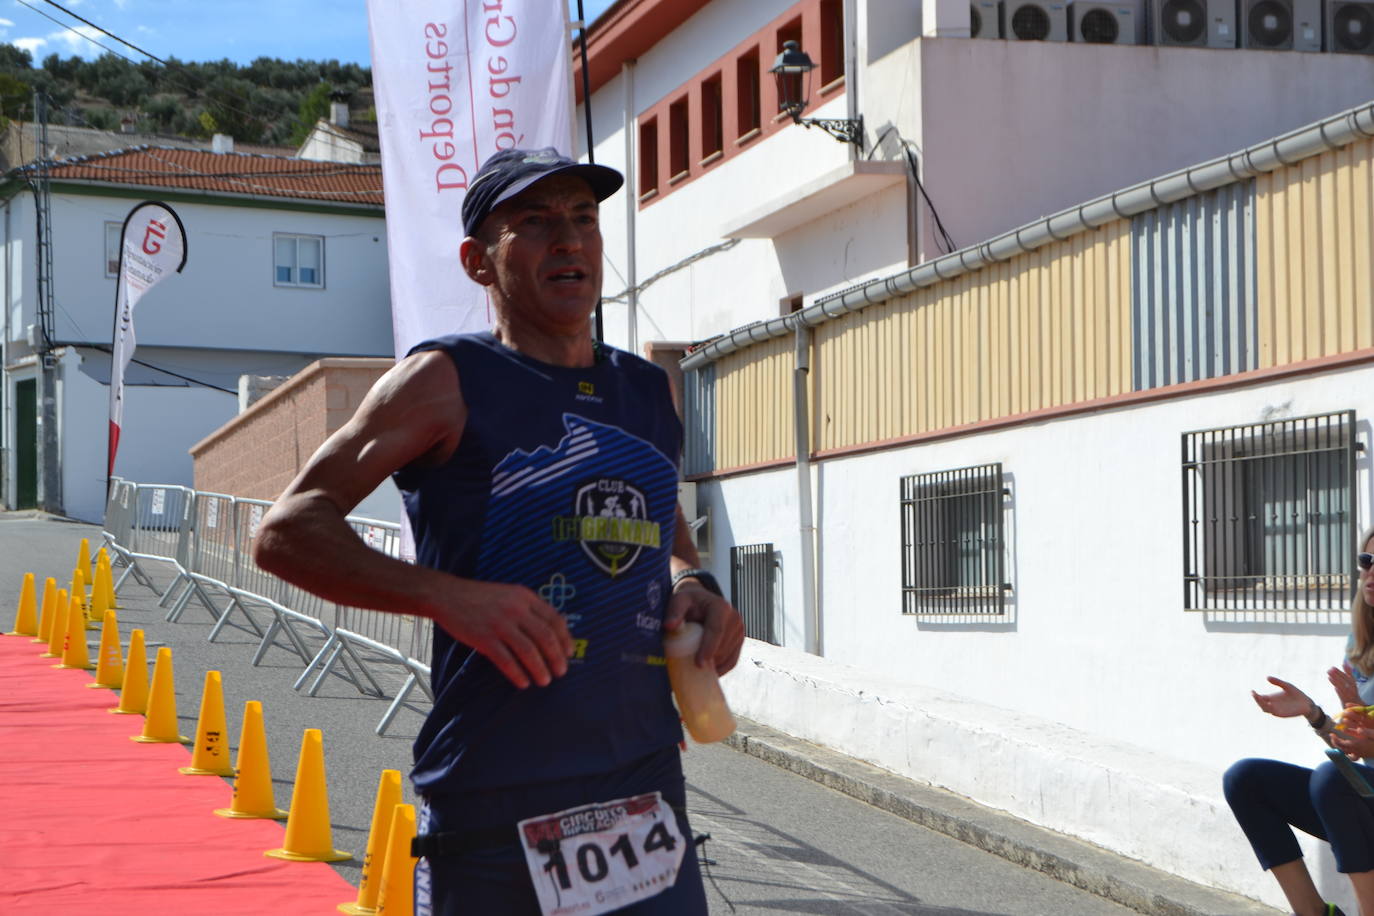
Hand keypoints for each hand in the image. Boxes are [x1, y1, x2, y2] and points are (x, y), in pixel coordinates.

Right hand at [431, 578, 573, 688]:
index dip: (565, 639)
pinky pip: (506, 660)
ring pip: (528, 651)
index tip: (569, 654)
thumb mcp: (510, 594)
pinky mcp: (484, 638)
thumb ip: (529, 608)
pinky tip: (523, 682)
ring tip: (544, 681)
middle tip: (561, 672)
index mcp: (525, 597)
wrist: (448, 596)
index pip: (554, 619)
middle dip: (556, 658)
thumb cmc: (481, 597)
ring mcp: (500, 624)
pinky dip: (517, 673)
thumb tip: (551, 632)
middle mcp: (516, 609)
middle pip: (545, 637)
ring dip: (539, 668)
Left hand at [664, 583, 744, 674]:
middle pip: (722, 646)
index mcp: (721, 607)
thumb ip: (674, 611)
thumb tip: (669, 625)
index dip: (708, 648)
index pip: (716, 630)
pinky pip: (732, 661)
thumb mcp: (679, 601)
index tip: (699, 663)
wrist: (700, 601)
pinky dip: (720, 669)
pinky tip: (708, 672)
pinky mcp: (739, 641)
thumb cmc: (689, 602)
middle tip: (690, 665)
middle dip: (708, 659)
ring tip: (696, 665)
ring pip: (727, 656)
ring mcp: (739, 630)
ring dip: (713, 664)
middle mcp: (735, 618)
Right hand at [1251, 676, 1314, 719]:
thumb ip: (1278, 682)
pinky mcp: (1282, 714)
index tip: (1252, 691)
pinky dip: (1271, 709)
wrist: (1307, 703)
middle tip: (1254, 694)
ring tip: (1260, 698)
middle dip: (1256, 700)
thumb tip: (1267, 677)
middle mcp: (1272, 705)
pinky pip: (1274, 712)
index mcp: (1271, 698)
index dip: (1255, 695)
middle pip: (1260, 704)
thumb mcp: (1287, 686)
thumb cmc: (1296, 694)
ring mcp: (1277, 710)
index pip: (1260, 698)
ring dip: (1262, 704)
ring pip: (1265, 709)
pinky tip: (1269, 704)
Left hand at [1330, 663, 1361, 707]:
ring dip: (1337, 682)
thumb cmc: (1351, 692)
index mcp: (1353, 684)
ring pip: (1344, 688)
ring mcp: (1350, 696)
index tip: (1333, 667)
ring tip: (1329, 676)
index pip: (1348, 677)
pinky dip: (1340, 692)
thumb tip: (1345, 662)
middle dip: (1338, 675)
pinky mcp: (1346, 702)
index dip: (1341, 672)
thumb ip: (1348, 673)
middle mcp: (1353, 690)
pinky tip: (1335, 688)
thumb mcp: (1350, 683)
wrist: (1355, 707)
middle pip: (1346, 682)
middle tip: (1330, 670)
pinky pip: (1344, 697)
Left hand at [1333, 718, 1373, 758]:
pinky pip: (1353, 756)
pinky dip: (1348, 752)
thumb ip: (1367, 732)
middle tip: (1332, 737)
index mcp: (1359, 746)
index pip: (1342, 744)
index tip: (1332, 734)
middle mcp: (1358, 751)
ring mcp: (1360, 754)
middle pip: (1342, 749)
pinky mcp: (1364, 755)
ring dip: (1341, 748)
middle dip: (1336, 743)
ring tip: (1337, 741)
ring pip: (1347, 754)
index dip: (1336, 740)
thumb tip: (1359, 729)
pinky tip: (1348, 747)